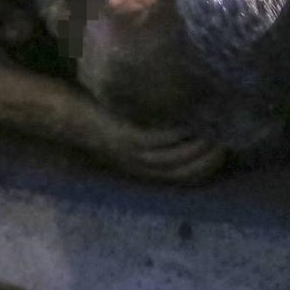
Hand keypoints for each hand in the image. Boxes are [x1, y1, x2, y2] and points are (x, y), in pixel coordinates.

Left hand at [73, 99, 225, 183]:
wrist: (60, 114)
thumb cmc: (95, 115)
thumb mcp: (125, 126)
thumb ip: (148, 126)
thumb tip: (181, 113)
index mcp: (139, 165)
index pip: (180, 176)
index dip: (205, 167)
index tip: (227, 151)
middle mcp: (136, 165)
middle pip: (180, 170)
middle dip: (207, 160)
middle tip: (230, 141)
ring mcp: (130, 152)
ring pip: (171, 158)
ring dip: (197, 148)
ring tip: (217, 132)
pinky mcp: (123, 136)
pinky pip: (156, 140)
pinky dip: (177, 135)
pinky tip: (192, 123)